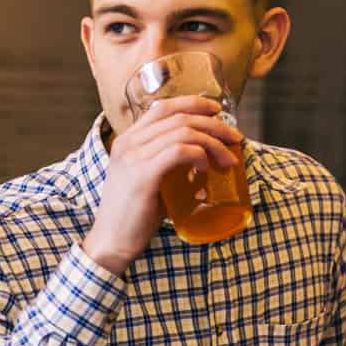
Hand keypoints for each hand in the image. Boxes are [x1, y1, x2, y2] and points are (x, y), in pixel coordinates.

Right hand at [81, 96, 242, 273]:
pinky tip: (206, 168)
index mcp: (127, 140)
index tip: (217, 111)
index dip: (194, 103)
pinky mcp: (143, 174)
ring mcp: (133, 157)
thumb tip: (203, 158)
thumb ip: (167, 164)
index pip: (162, 107)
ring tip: (227, 158)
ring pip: (183, 131)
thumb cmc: (134, 215)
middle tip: (234, 138)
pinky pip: (179, 151)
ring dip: (213, 142)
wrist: (112, 241)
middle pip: (179, 117)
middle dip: (214, 124)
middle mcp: (128, 143)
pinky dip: (199, 155)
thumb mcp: (148, 179)